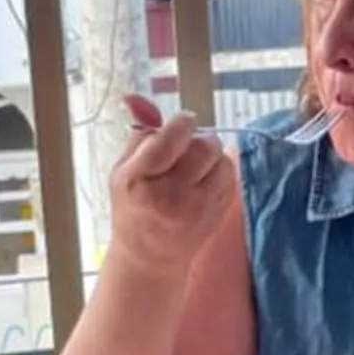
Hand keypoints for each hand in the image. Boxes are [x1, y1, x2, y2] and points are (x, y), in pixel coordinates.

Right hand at [107, 95, 235, 283]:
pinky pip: (229, 177)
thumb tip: (135, 97)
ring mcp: (196, 208)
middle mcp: (168, 195)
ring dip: (212, 156)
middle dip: (199, 139)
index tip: (182, 123)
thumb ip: (137, 133)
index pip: (170, 137)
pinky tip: (202, 183)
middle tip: (187, 147)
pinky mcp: (216, 214)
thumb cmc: (133, 208)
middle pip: (204, 146)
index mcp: (138, 179)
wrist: (149, 257)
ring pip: (222, 160)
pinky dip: (219, 173)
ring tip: (193, 168)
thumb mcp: (124, 170)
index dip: (182, 123)